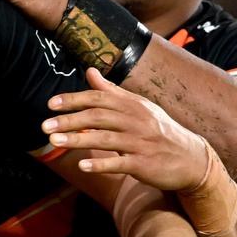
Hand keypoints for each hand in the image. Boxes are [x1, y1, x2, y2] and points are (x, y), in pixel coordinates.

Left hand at [44, 68, 209, 191]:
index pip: (98, 98)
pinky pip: (121, 163)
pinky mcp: (145, 163)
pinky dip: (102, 163)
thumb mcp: (138, 107)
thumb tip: (90, 70)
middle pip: (98, 116)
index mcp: (132, 104)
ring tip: (55, 141)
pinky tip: (84, 165)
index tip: (51, 104)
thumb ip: (112, 91)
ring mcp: (141, 142)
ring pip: (105, 138)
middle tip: (44, 125)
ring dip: (78, 139)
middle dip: (69, 120)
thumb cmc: (159, 131)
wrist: (192, 159)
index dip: (74, 99)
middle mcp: (136, 120)